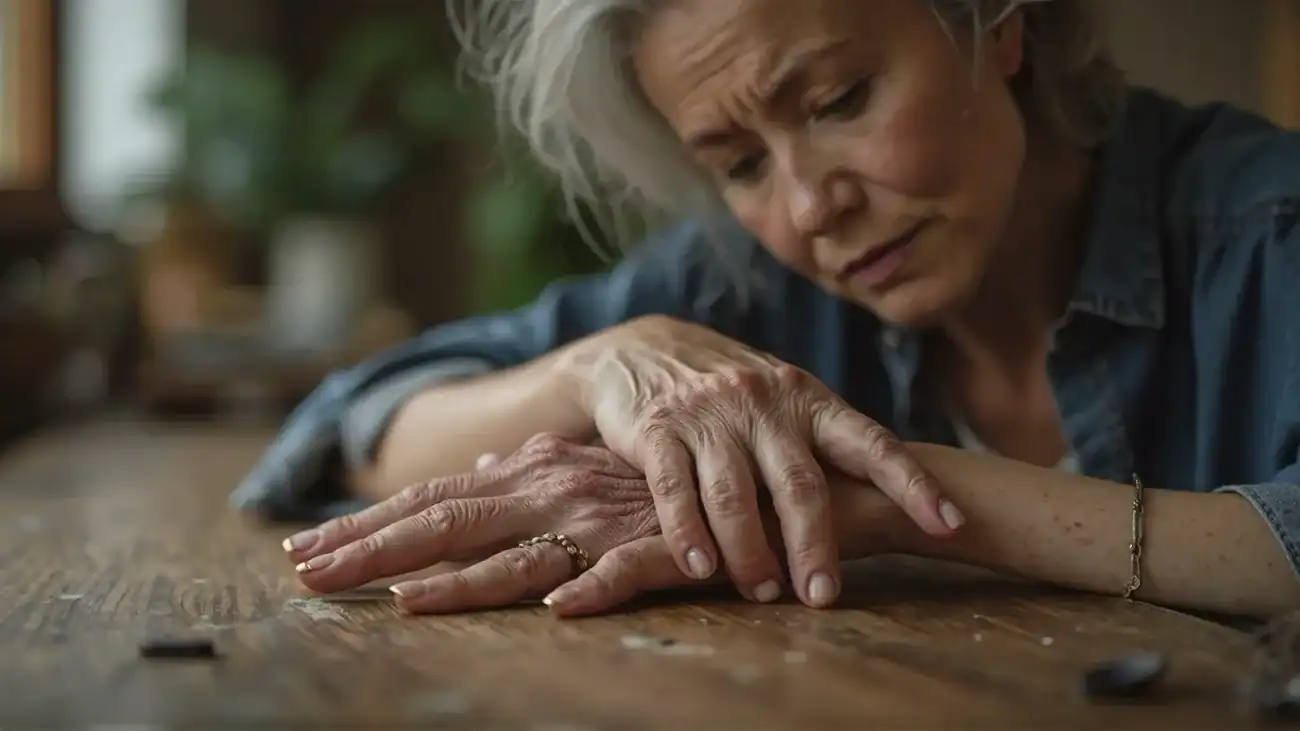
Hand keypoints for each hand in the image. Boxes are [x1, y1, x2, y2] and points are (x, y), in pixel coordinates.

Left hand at [281, 434, 698, 614]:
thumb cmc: (658, 484)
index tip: (308, 547)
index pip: (435, 499)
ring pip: (519, 554)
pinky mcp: (657, 549)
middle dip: (374, 549)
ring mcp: (602, 521)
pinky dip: (589, 589)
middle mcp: (554, 489)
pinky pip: (621, 573)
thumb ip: (534, 470)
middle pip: (451, 523)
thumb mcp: (589, 466)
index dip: (369, 524)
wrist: (753, 479)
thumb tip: (486, 464)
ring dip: (457, 581)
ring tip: (396, 600)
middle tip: (308, 574)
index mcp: (533, 471)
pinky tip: (556, 610)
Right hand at [561, 315, 963, 608]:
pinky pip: (678, 490)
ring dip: (751, 552)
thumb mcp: (782, 402)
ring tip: (763, 593)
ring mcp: (709, 413)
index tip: (949, 526)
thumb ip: (821, 443)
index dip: (912, 483)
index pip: (870, 442)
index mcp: (807, 398)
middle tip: (823, 595)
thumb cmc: (728, 393)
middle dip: (816, 544)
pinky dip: (689, 534)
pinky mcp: (658, 429)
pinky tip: (700, 567)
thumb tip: (889, 502)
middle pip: (800, 482)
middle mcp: (763, 402)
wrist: (639, 350)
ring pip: (737, 494)